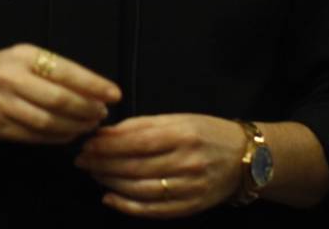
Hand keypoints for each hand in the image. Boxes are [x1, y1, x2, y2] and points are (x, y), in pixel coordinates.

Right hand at [0, 44, 119, 143]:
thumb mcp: (23, 56)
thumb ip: (53, 69)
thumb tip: (93, 90)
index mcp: (23, 56)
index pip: (66, 72)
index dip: (94, 85)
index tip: (114, 94)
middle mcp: (12, 79)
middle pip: (59, 101)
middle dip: (87, 110)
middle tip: (102, 114)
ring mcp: (3, 105)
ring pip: (48, 122)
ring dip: (75, 127)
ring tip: (89, 125)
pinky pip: (35, 137)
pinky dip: (57, 138)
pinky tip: (69, 134)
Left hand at [76, 113, 244, 217]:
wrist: (246, 159)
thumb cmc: (208, 132)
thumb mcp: (180, 119)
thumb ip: (144, 126)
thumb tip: (106, 133)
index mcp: (183, 134)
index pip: (136, 141)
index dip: (107, 145)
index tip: (86, 143)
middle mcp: (187, 161)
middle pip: (134, 166)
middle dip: (103, 163)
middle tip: (82, 160)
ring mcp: (189, 187)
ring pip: (140, 189)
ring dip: (110, 182)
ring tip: (94, 174)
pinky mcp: (190, 207)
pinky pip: (153, 210)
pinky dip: (127, 206)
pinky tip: (110, 197)